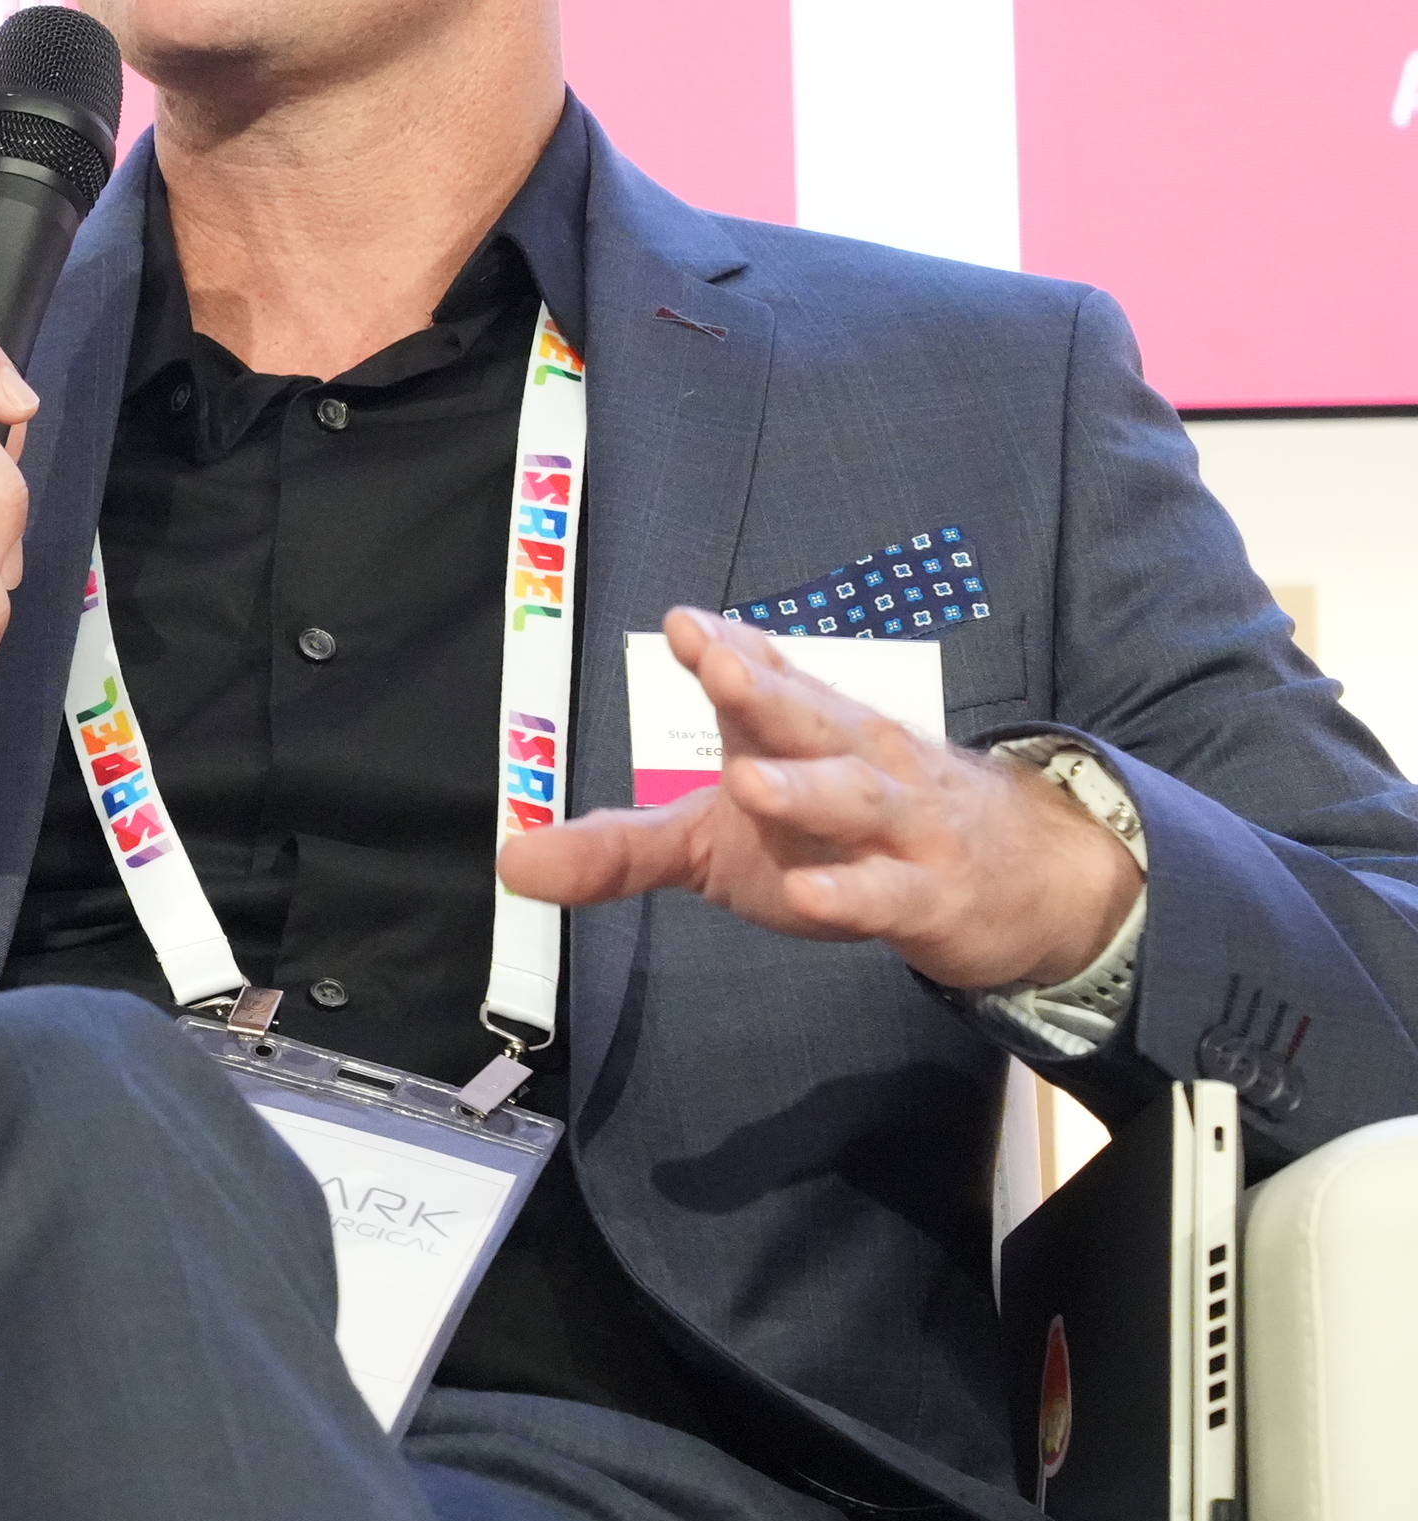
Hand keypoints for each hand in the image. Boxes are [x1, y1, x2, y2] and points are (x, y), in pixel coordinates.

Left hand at [500, 608, 1143, 991]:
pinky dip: (855, 892)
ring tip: (748, 780)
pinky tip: (817, 896)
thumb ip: (620, 847)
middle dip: (763, 687)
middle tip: (719, 665)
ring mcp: (896, 824)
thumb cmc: (839, 839)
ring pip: (854, 795)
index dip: (724, 649)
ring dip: (804, 786)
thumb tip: (511, 858)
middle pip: (806, 715)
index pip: (761, 678)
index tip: (683, 624)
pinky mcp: (928, 893)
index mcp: (797, 730)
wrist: (1009, 881)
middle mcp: (849, 758)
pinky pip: (891, 893)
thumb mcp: (721, 842)